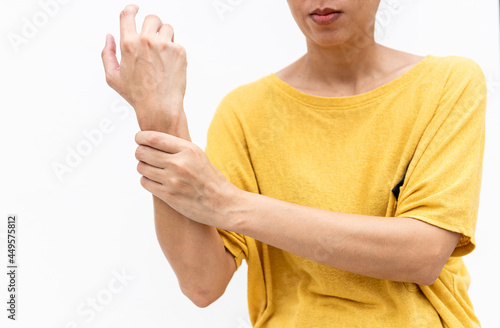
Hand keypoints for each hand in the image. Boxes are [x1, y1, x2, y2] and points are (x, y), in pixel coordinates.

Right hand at [101, 4, 187, 131]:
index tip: (135, 9)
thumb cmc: (137, 95)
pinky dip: (174, 50)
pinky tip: (169, 65)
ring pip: (167, 28)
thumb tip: (109, 37)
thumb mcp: (113, 77)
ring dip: (165, 37)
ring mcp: (165, 45)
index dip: (132, 9)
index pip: (128, 15)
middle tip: (153, 39)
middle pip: (152, 18)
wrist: (159, 106)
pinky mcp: (179, 52)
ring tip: (161, 54)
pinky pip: (177, 43)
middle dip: (152, 26)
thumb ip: (107, 54)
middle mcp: (147, 41)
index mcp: (129, 44)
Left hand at [134, 131, 238, 227]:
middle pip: (143, 152)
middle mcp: (179, 163)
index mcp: (188, 150)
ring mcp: (172, 181)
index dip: (141, 137)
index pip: (153, 138)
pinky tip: (155, 180)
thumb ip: (177, 148)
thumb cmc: (210, 178)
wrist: (223, 204)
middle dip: (140, 152)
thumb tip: (152, 140)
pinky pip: (145, 182)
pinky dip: (146, 180)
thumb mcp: (198, 156)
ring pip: (142, 167)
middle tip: (144, 154)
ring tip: (151, 168)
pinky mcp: (168, 196)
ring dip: (143, 167)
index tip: (139, 138)